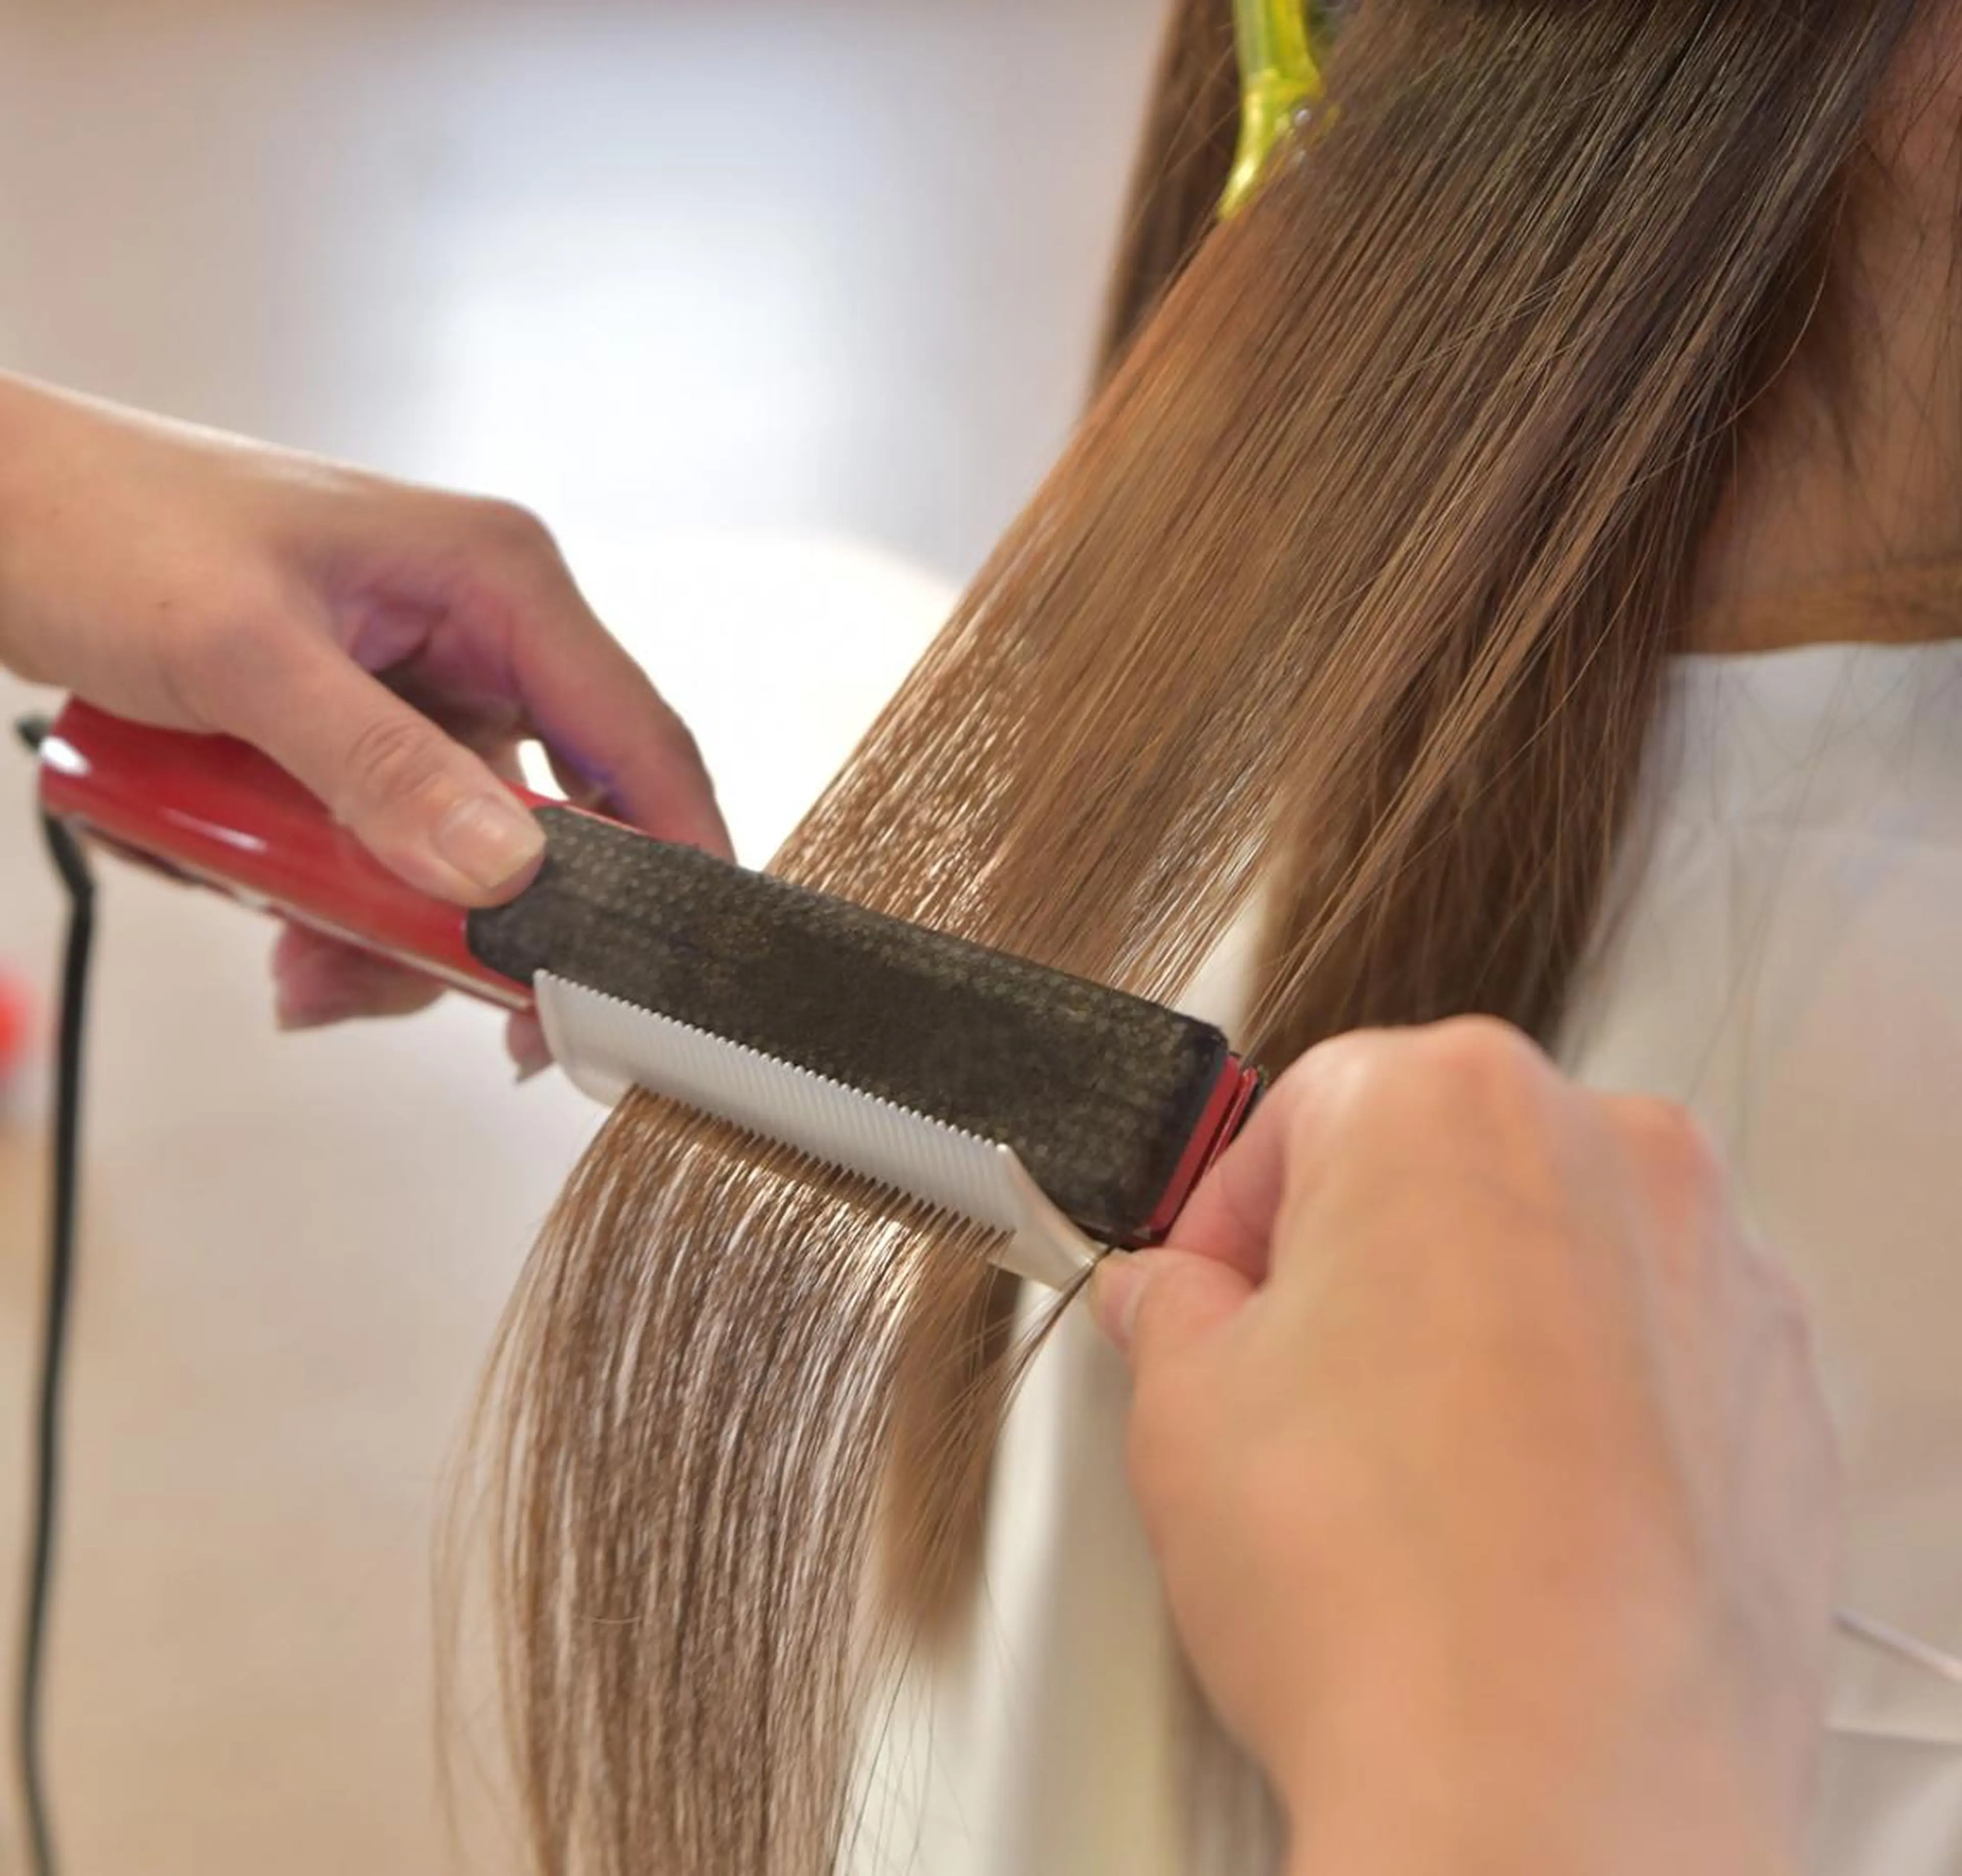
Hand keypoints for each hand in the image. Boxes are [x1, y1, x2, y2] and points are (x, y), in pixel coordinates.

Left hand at [0, 373, 728, 1070]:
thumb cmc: (100, 528)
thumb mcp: (239, 653)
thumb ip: (379, 766)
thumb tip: (510, 874)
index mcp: (498, 583)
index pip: (637, 740)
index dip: (674, 859)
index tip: (668, 975)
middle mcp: (480, 637)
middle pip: (550, 825)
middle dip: (478, 924)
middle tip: (407, 988)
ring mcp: (421, 688)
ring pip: (463, 856)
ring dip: (384, 926)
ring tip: (290, 961)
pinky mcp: (364, 730)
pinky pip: (389, 844)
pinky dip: (333, 895)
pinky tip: (253, 895)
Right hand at [1092, 1019, 1836, 1875]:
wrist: (1556, 1797)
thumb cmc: (1383, 1591)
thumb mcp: (1182, 1409)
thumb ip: (1170, 1311)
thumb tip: (1174, 1304)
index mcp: (1446, 1105)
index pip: (1298, 1113)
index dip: (1226, 1216)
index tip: (1203, 1289)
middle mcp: (1608, 1153)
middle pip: (1436, 1164)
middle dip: (1350, 1254)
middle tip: (1284, 1372)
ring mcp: (1717, 1274)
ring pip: (1547, 1252)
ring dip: (1465, 1321)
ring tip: (1394, 1465)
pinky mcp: (1781, 1394)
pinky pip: (1645, 1352)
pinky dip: (1573, 1400)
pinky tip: (1500, 1510)